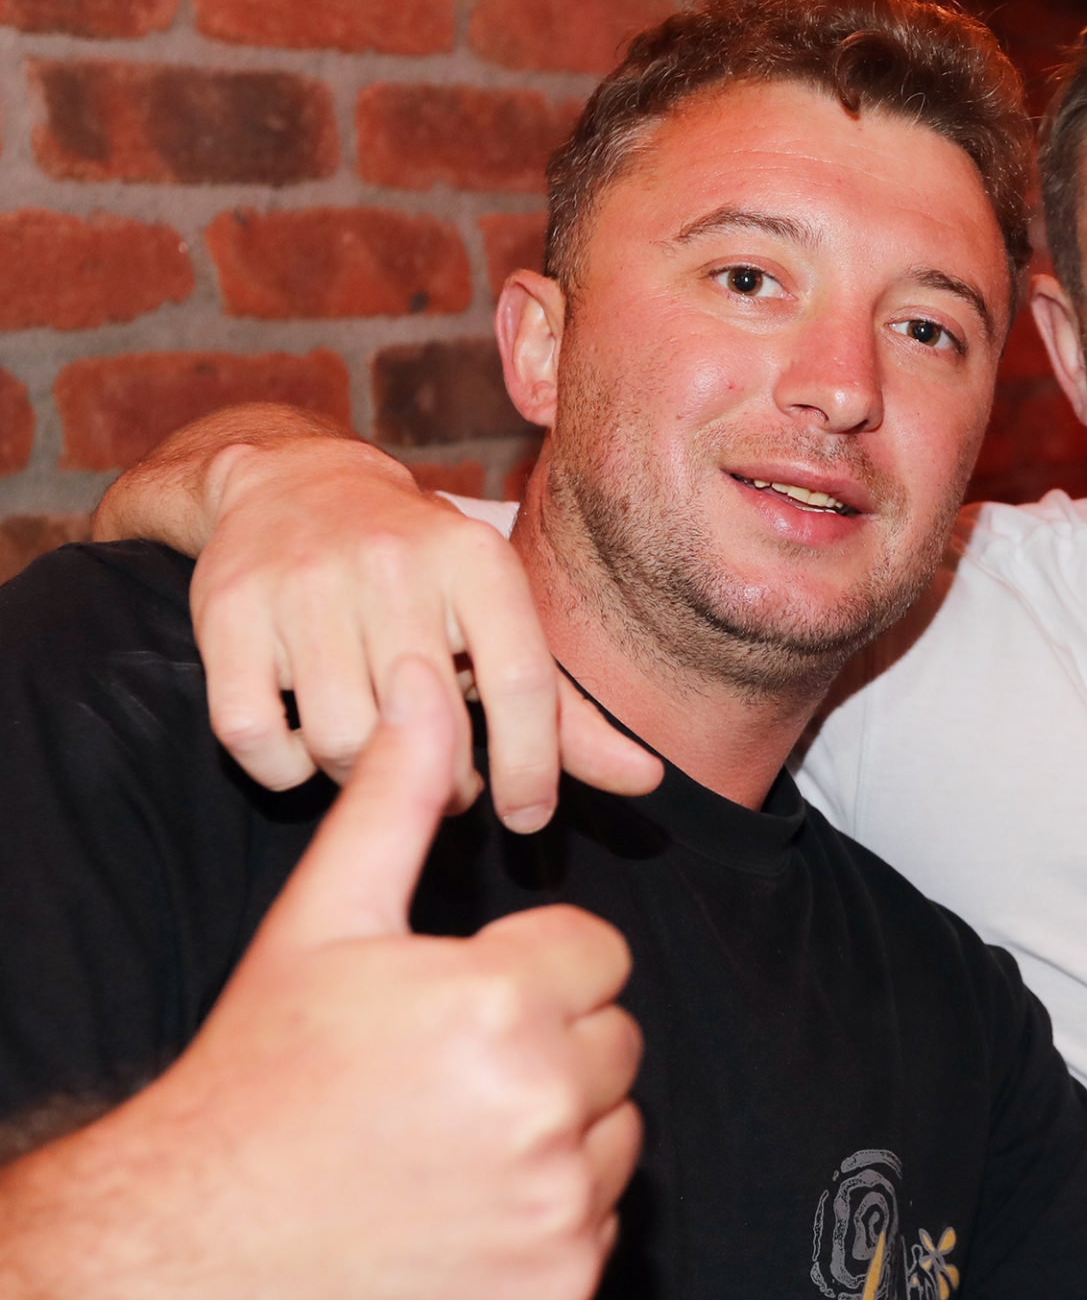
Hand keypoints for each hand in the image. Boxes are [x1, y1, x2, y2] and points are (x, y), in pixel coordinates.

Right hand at [6, 657, 643, 1299]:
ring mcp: (558, 1203)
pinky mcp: (561, 1282)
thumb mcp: (322, 926)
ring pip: (618, 1125)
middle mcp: (544, 1102)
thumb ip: (394, 804)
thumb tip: (426, 689)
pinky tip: (465, 1204)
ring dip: (561, 1124)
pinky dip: (554, 1210)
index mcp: (502, 1001)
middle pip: (614, 1038)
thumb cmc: (261, 1078)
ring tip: (453, 1134)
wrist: (197, 1248)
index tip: (462, 1000)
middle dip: (550, 1041)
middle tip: (450, 1072)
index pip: (596, 954)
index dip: (530, 969)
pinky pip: (604, 1214)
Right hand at [187, 432, 659, 828]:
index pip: (524, 685)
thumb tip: (647, 781)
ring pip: (343, 742)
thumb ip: (566, 710)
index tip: (528, 816)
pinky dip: (283, 767)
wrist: (291, 483)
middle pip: (431, 729)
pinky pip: (257, 739)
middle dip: (449, 785)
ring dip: (362, 778)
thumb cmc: (419, 572)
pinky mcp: (227, 611)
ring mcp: (305, 585)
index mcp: (476, 560)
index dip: (531, 768)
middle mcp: (394, 564)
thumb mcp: (498, 618)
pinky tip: (306, 747)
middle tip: (449, 786)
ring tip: (380, 756)